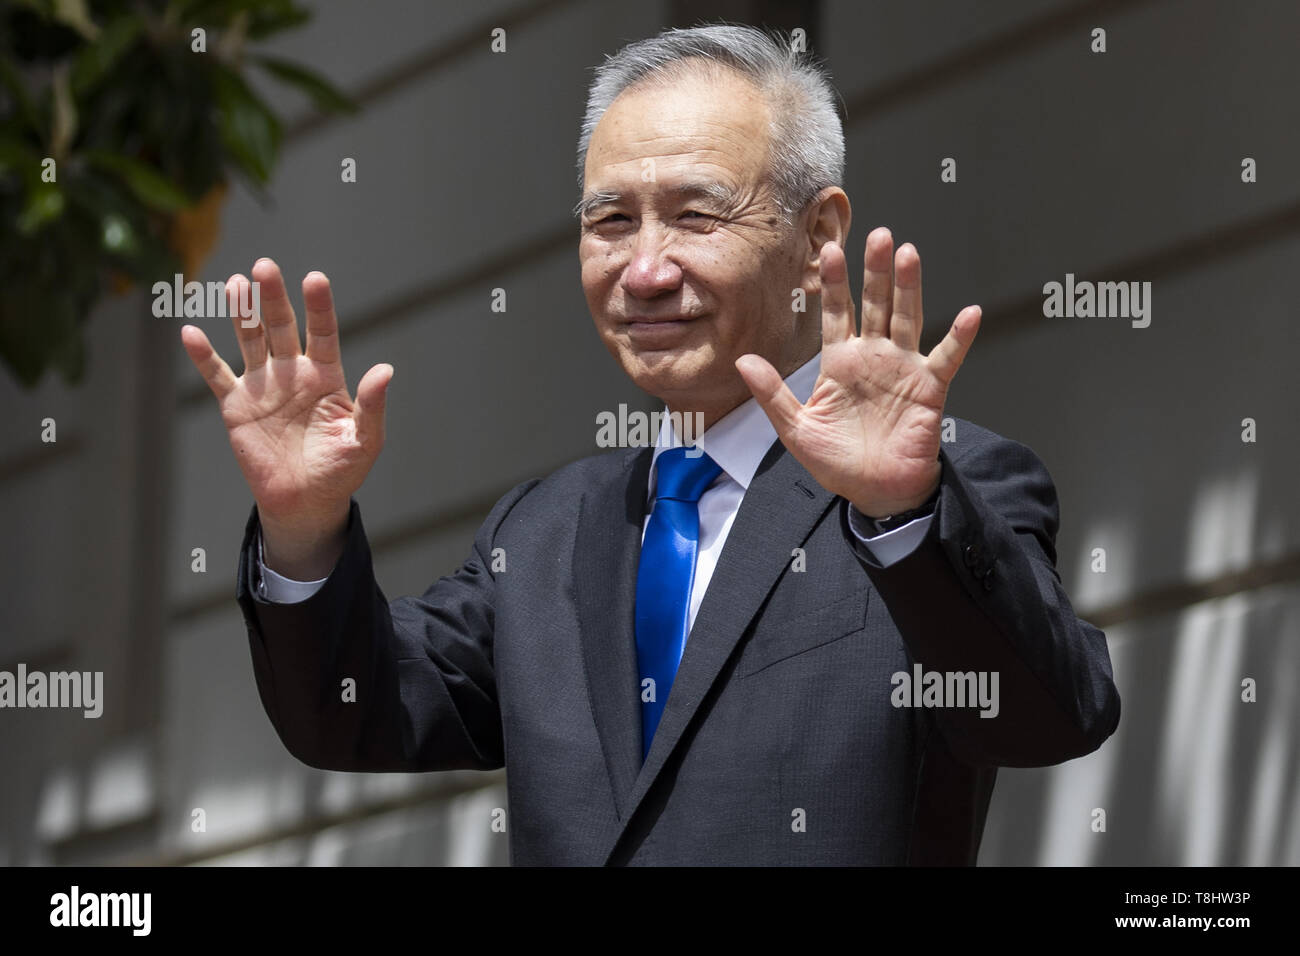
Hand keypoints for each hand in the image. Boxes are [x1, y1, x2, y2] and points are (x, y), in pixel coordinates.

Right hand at [180, 259, 392, 566]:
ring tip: (236, 286)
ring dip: (242, 314)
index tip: (315, 279)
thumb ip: (372, 405)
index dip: (319, 306)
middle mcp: (293, 371)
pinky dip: (203, 356)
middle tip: (264, 268)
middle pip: (281, 326)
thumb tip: (385, 370)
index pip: (323, 332)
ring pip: (250, 340)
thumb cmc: (341, 470)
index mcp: (326, 375)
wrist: (305, 502)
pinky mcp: (237, 404)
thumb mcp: (365, 440)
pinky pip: (217, 375)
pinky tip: (191, 332)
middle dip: (273, 298)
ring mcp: (263, 384)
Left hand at [736, 227, 979, 516]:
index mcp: (840, 364)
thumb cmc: (837, 463)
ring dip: (909, 288)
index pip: (836, 313)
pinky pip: (946, 358)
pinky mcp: (929, 388)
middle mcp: (873, 358)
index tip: (829, 249)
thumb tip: (742, 361)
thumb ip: (772, 394)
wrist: (875, 493)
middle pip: (874, 305)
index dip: (835, 282)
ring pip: (906, 318)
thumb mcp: (796, 429)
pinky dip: (959, 337)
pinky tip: (970, 314)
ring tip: (908, 254)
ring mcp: (903, 369)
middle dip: (875, 271)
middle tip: (879, 235)